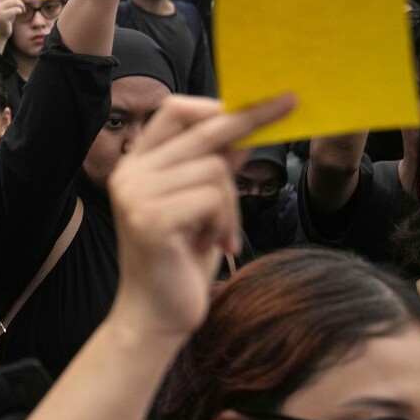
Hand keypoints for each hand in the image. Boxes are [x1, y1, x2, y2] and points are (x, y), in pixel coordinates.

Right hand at [108, 95, 295, 336]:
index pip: (174, 111)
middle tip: (290, 102)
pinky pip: (212, 198)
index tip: (259, 102)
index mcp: (135, 165)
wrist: (154, 317)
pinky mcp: (151, 219)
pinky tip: (213, 245)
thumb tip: (245, 128)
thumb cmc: (179, 262)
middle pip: (201, 131)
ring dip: (231, 205)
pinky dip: (225, 223)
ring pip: (214, 170)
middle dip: (250, 119)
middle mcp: (129, 174)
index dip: (216, 104)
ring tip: (218, 234)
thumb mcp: (200, 206)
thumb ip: (213, 166)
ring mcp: (136, 195)